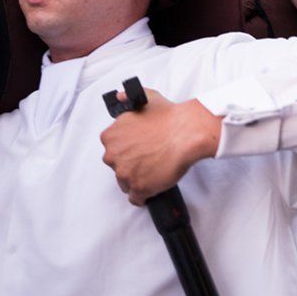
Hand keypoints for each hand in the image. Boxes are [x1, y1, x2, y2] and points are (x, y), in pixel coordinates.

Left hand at [100, 88, 221, 205]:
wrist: (185, 132)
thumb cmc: (168, 116)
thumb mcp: (144, 98)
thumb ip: (127, 98)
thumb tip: (119, 97)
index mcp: (110, 136)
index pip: (112, 149)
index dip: (126, 150)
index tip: (136, 150)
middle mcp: (113, 156)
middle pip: (117, 166)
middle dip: (130, 165)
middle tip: (147, 160)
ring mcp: (125, 174)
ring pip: (125, 183)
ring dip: (137, 179)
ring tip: (153, 173)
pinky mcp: (139, 188)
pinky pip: (136, 198)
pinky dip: (144, 196)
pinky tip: (153, 188)